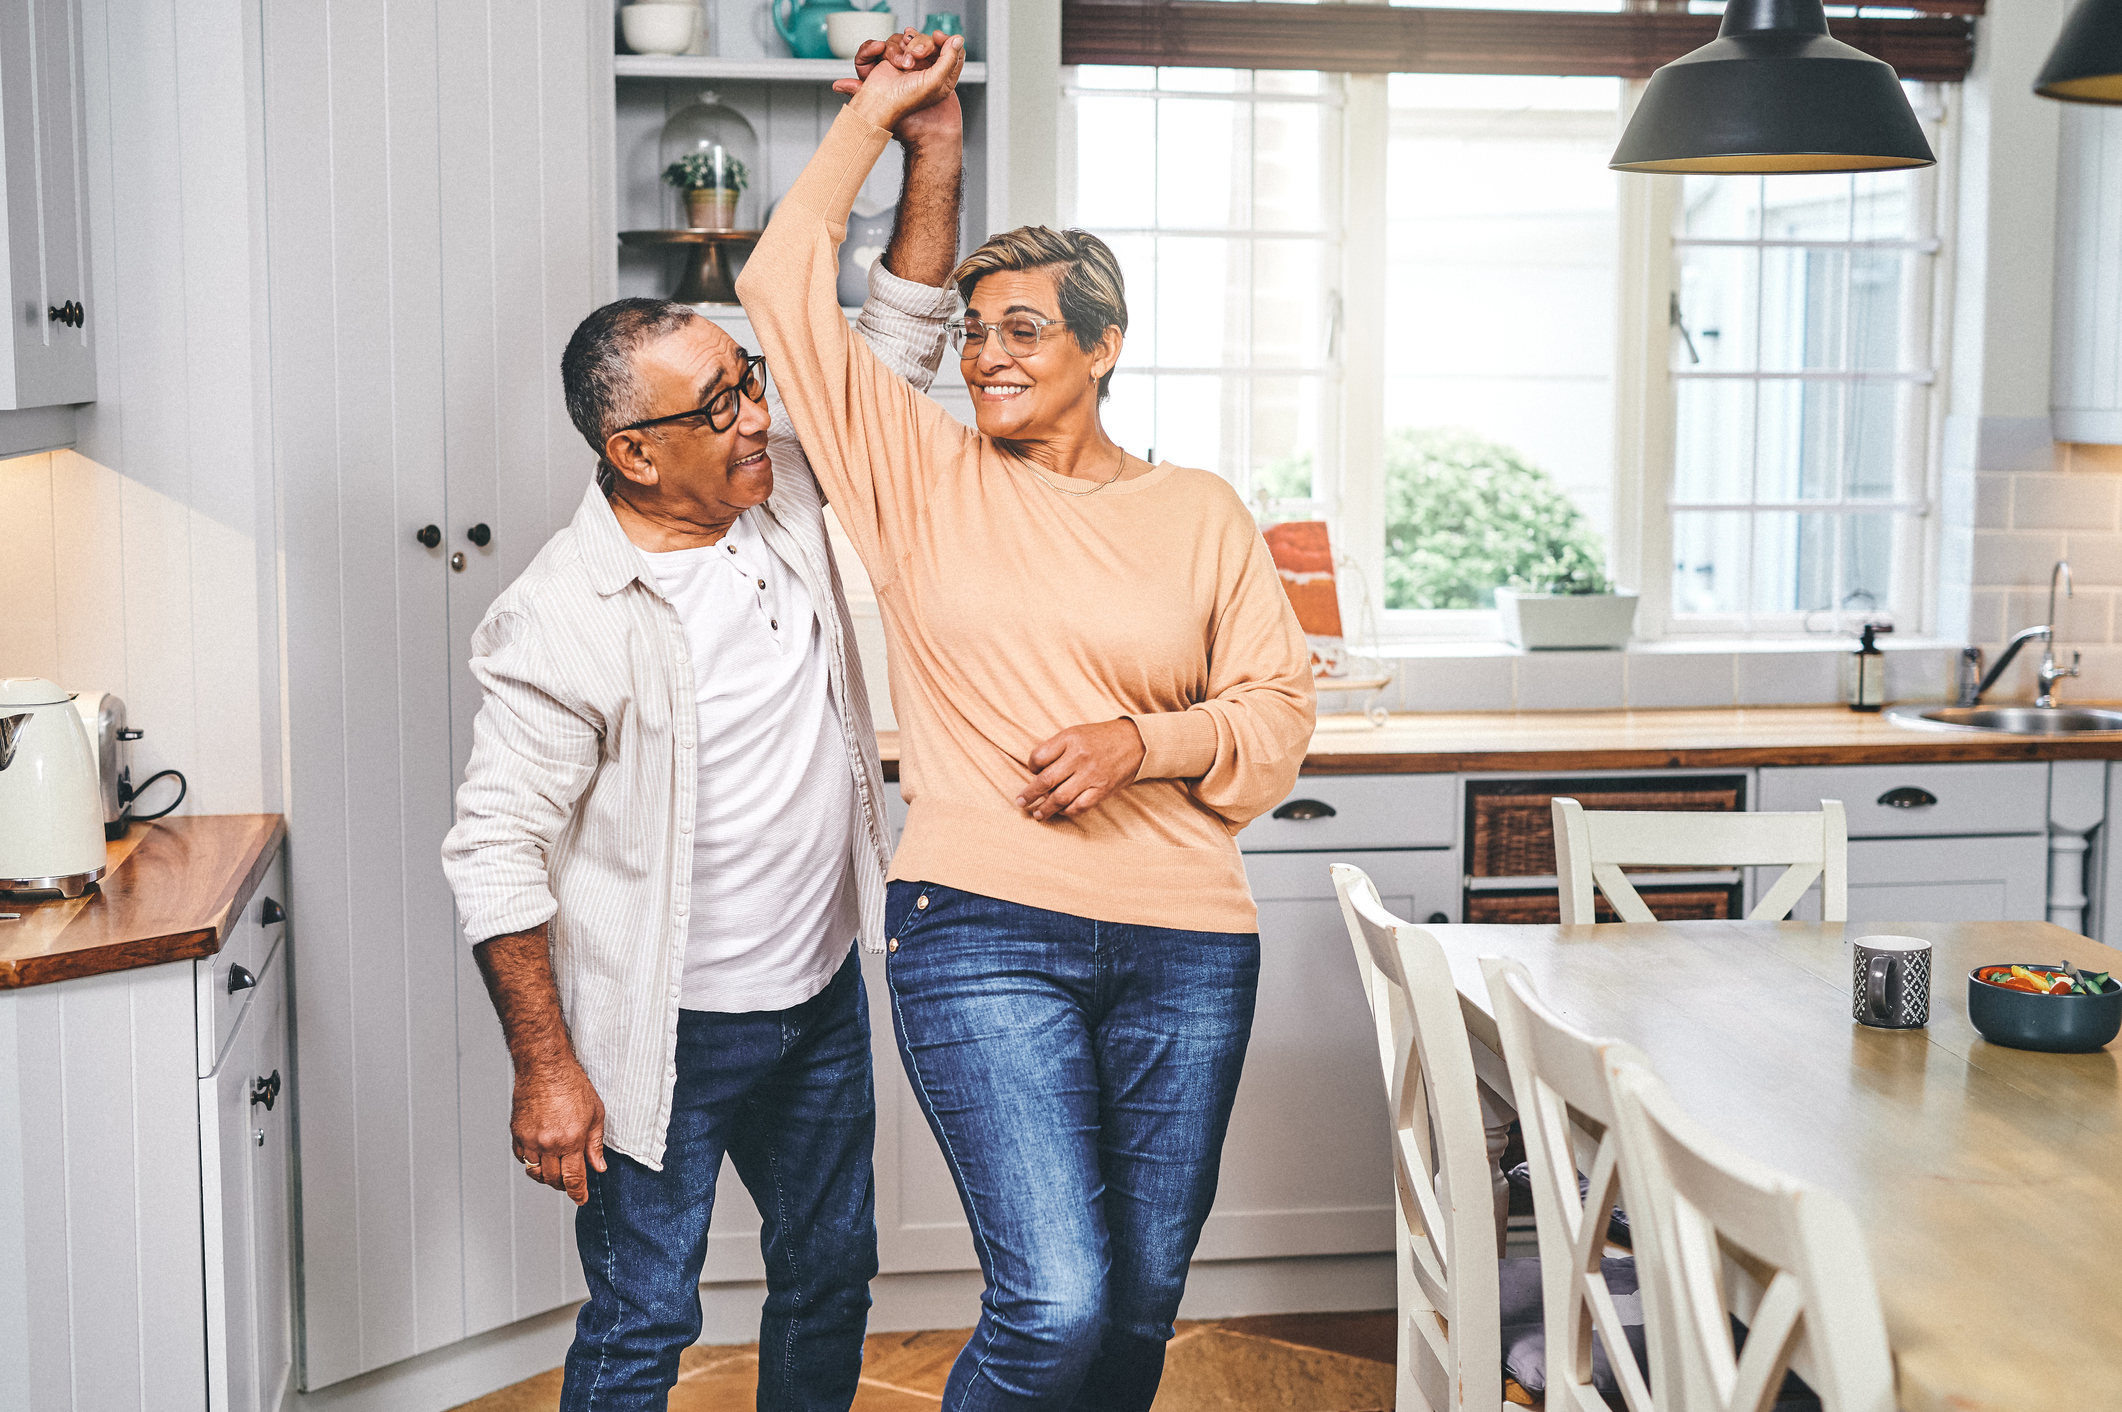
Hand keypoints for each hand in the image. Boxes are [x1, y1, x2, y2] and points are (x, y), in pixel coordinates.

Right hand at [511, 1057, 607, 1204]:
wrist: (544, 1067)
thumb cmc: (571, 1084)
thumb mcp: (595, 1114)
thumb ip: (595, 1144)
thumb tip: (598, 1165)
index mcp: (571, 1140)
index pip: (574, 1179)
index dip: (578, 1193)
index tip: (581, 1198)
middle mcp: (548, 1144)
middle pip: (553, 1180)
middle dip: (564, 1186)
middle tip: (571, 1183)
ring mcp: (530, 1139)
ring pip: (535, 1172)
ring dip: (546, 1177)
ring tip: (556, 1171)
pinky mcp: (517, 1133)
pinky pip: (522, 1158)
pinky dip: (531, 1162)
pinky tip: (541, 1156)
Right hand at [837, 30, 964, 132]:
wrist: (879, 100)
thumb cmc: (906, 98)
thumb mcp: (935, 80)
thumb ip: (950, 59)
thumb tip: (958, 39)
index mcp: (945, 79)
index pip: (956, 52)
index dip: (947, 41)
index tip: (936, 37)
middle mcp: (932, 71)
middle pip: (937, 43)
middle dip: (924, 44)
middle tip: (916, 54)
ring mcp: (917, 64)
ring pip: (920, 40)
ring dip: (911, 47)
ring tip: (905, 63)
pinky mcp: (902, 58)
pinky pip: (905, 42)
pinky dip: (900, 47)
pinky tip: (897, 60)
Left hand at [1016, 719, 1145, 820]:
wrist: (1137, 742)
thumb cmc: (1102, 737)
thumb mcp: (1076, 732)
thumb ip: (1056, 748)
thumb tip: (1037, 771)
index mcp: (1070, 738)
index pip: (1038, 757)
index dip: (1031, 767)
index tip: (1033, 771)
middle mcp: (1079, 757)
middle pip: (1045, 780)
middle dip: (1030, 794)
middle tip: (1021, 802)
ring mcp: (1091, 775)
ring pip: (1060, 798)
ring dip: (1045, 809)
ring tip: (1037, 814)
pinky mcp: (1102, 789)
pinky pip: (1079, 806)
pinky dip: (1067, 812)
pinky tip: (1061, 812)